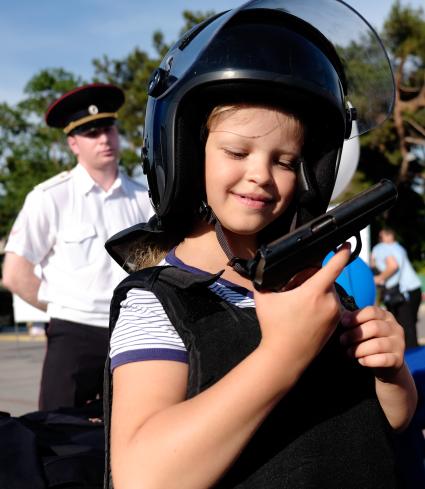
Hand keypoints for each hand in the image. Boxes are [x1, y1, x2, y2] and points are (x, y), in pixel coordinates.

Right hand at [254, 243, 350, 370]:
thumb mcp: (265, 298)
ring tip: (299, 304)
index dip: (341, 252)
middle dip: (312, 279)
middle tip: (295, 288)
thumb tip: (263, 271)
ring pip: (328, 293)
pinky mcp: (335, 324)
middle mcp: (329, 302)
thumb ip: (266, 281)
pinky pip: (330, 306)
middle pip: (325, 280)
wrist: (285, 357)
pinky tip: (305, 314)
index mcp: (314, 292)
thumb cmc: (274, 328)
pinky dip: (320, 305)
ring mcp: (334, 314)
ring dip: (316, 292)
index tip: (346, 243)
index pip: (334, 266)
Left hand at [339, 306, 404, 378]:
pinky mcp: (398, 360)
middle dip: (354, 334)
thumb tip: (342, 315)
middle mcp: (395, 328)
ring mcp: (399, 344)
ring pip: (377, 345)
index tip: (343, 323)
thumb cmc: (370, 342)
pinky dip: (368, 360)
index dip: (356, 316)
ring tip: (348, 352)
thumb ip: (356, 321)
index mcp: (386, 316)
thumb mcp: (365, 329)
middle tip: (342, 340)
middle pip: (374, 327)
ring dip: (359, 349)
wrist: (386, 365)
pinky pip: (382, 359)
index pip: (372, 311)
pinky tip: (361, 361)